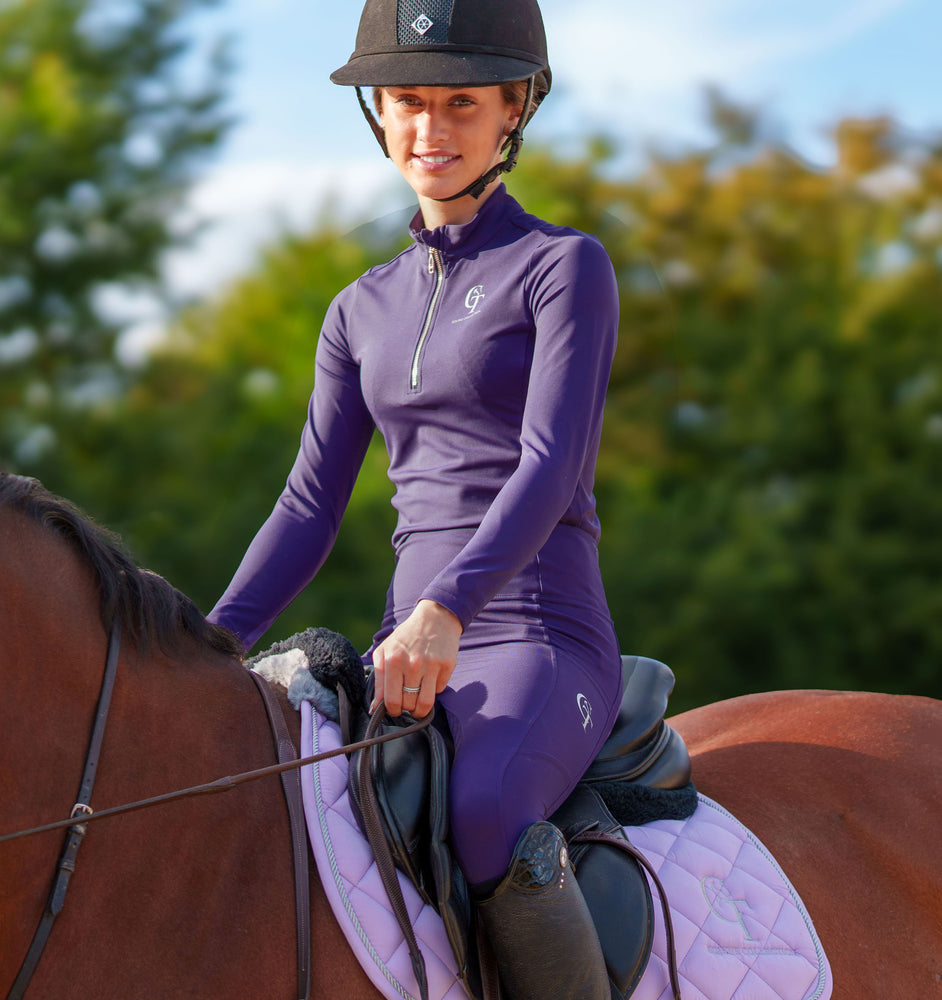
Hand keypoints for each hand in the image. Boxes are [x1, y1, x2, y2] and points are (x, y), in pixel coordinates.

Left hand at [372, 600, 461, 717]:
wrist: (435, 617)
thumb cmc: (406, 636)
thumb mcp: (385, 650)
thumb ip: (378, 679)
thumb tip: (374, 708)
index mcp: (393, 660)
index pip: (391, 700)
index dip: (392, 711)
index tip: (394, 709)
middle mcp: (412, 663)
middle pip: (408, 704)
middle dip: (406, 709)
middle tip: (406, 703)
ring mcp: (431, 665)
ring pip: (425, 704)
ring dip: (420, 709)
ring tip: (417, 704)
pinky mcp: (447, 665)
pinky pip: (439, 690)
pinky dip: (434, 689)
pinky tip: (430, 679)